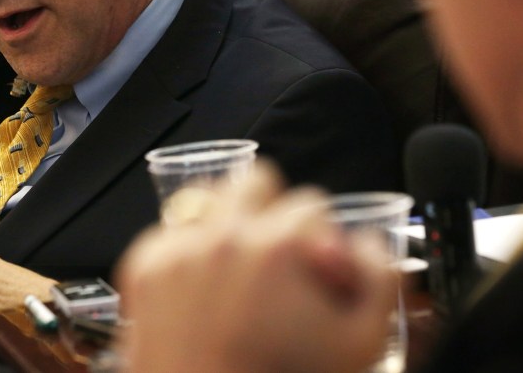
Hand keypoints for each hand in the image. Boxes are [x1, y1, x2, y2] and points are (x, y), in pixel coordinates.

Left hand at [114, 163, 399, 372]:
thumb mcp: (361, 344)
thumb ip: (378, 280)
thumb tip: (367, 241)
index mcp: (279, 246)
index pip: (311, 201)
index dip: (320, 237)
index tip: (314, 265)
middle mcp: (224, 236)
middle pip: (257, 179)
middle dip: (273, 210)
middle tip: (276, 255)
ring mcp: (179, 247)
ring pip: (208, 195)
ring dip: (227, 218)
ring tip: (237, 262)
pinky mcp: (145, 266)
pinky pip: (169, 230)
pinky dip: (188, 249)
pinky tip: (204, 286)